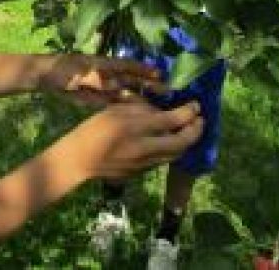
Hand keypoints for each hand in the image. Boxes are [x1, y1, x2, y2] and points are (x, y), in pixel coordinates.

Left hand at [55, 54, 164, 103]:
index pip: (128, 66)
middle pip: (132, 80)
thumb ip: (95, 79)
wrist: (46, 77)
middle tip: (167, 92)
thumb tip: (113, 85)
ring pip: (127, 94)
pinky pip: (116, 104)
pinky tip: (138, 115)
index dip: (144, 69)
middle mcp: (108, 75)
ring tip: (158, 107)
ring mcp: (103, 87)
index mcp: (105, 64)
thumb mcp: (78, 73)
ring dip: (141, 99)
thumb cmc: (63, 69)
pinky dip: (128, 108)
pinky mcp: (97, 99)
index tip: (160, 74)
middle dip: (148, 85)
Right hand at [66, 101, 202, 180]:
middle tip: (200, 119)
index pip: (170, 121)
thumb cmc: (92, 130)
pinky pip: (163, 160)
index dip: (187, 112)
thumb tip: (161, 112)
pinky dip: (172, 149)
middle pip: (181, 143)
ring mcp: (144, 164)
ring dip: (187, 142)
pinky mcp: (141, 173)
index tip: (196, 105)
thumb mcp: (114, 111)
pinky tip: (169, 141)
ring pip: (175, 154)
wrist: (79, 160)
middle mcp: (143, 148)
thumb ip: (139, 110)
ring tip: (190, 130)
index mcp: (134, 128)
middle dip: (196, 131)